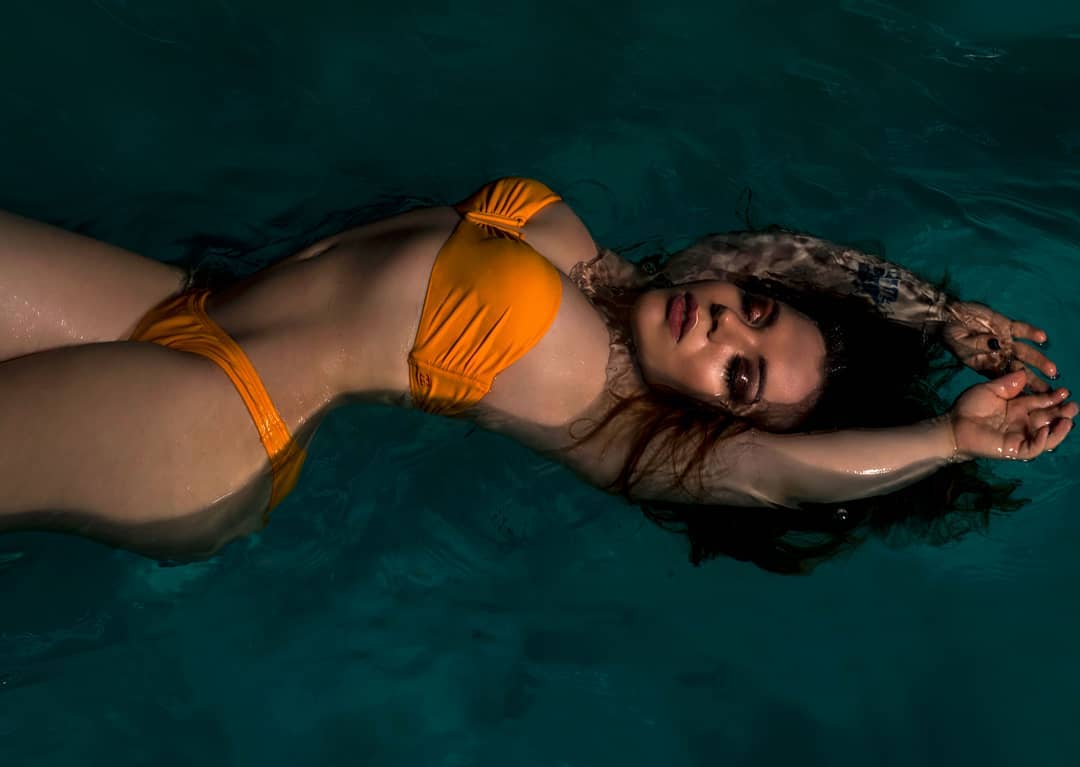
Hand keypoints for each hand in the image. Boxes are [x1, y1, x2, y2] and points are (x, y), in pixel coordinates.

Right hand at [943, 301, 1056, 391]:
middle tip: (1050, 392)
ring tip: (1052, 370)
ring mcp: (1005, 340)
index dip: (1019, 390)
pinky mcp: (1007, 325)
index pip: (1006, 380)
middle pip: (1020, 369)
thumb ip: (979, 348)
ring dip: (1038, 361)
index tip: (1032, 402)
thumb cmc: (953, 337)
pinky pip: (1022, 330)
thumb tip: (997, 346)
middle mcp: (1000, 355)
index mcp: (988, 365)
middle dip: (1034, 381)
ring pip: (1025, 352)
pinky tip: (1042, 338)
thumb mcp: (962, 347)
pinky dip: (1031, 333)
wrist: (950, 317)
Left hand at [950, 371, 1075, 460]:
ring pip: (1047, 435)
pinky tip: (1045, 430)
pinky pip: (1034, 447)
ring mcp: (1020, 435)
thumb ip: (1008, 383)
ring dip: (1060, 428)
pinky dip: (1043, 440)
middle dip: (1063, 412)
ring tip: (1068, 418)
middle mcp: (1022, 421)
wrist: (953, 424)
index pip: (1041, 402)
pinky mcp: (1014, 448)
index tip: (1064, 391)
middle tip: (1073, 406)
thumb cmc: (969, 407)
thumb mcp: (989, 390)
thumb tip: (1024, 372)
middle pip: (1048, 418)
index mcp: (1018, 407)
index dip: (1053, 398)